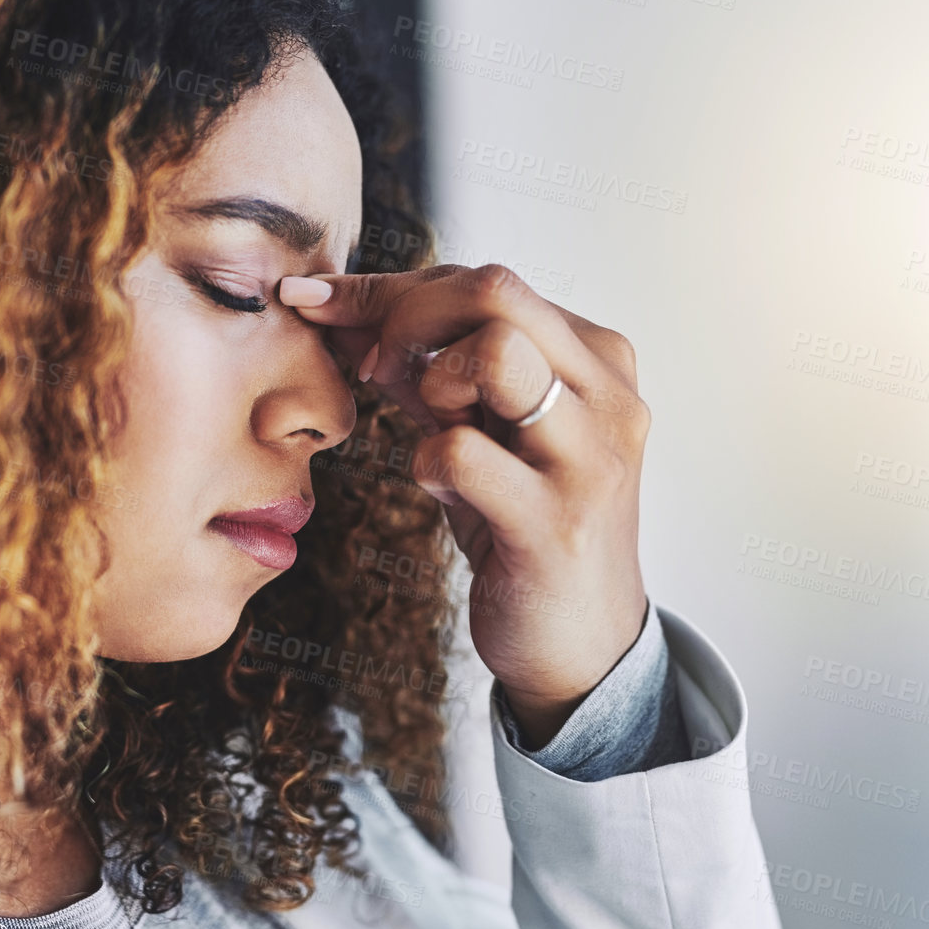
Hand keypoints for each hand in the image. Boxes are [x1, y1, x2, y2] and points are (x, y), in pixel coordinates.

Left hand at [281, 264, 650, 747]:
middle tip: (369, 366)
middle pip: (497, 291)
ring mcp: (588, 458)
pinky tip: (437, 485)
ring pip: (496, 353)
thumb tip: (349, 315)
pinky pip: (460, 452)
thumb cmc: (526, 529)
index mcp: (596, 360)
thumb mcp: (484, 434)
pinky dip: (425, 460)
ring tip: (426, 424)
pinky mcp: (554, 522)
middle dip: (404, 315)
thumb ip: (434, 374)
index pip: (489, 281)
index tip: (319, 301)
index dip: (391, 285)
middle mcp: (608, 397)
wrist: (583, 647)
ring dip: (430, 378)